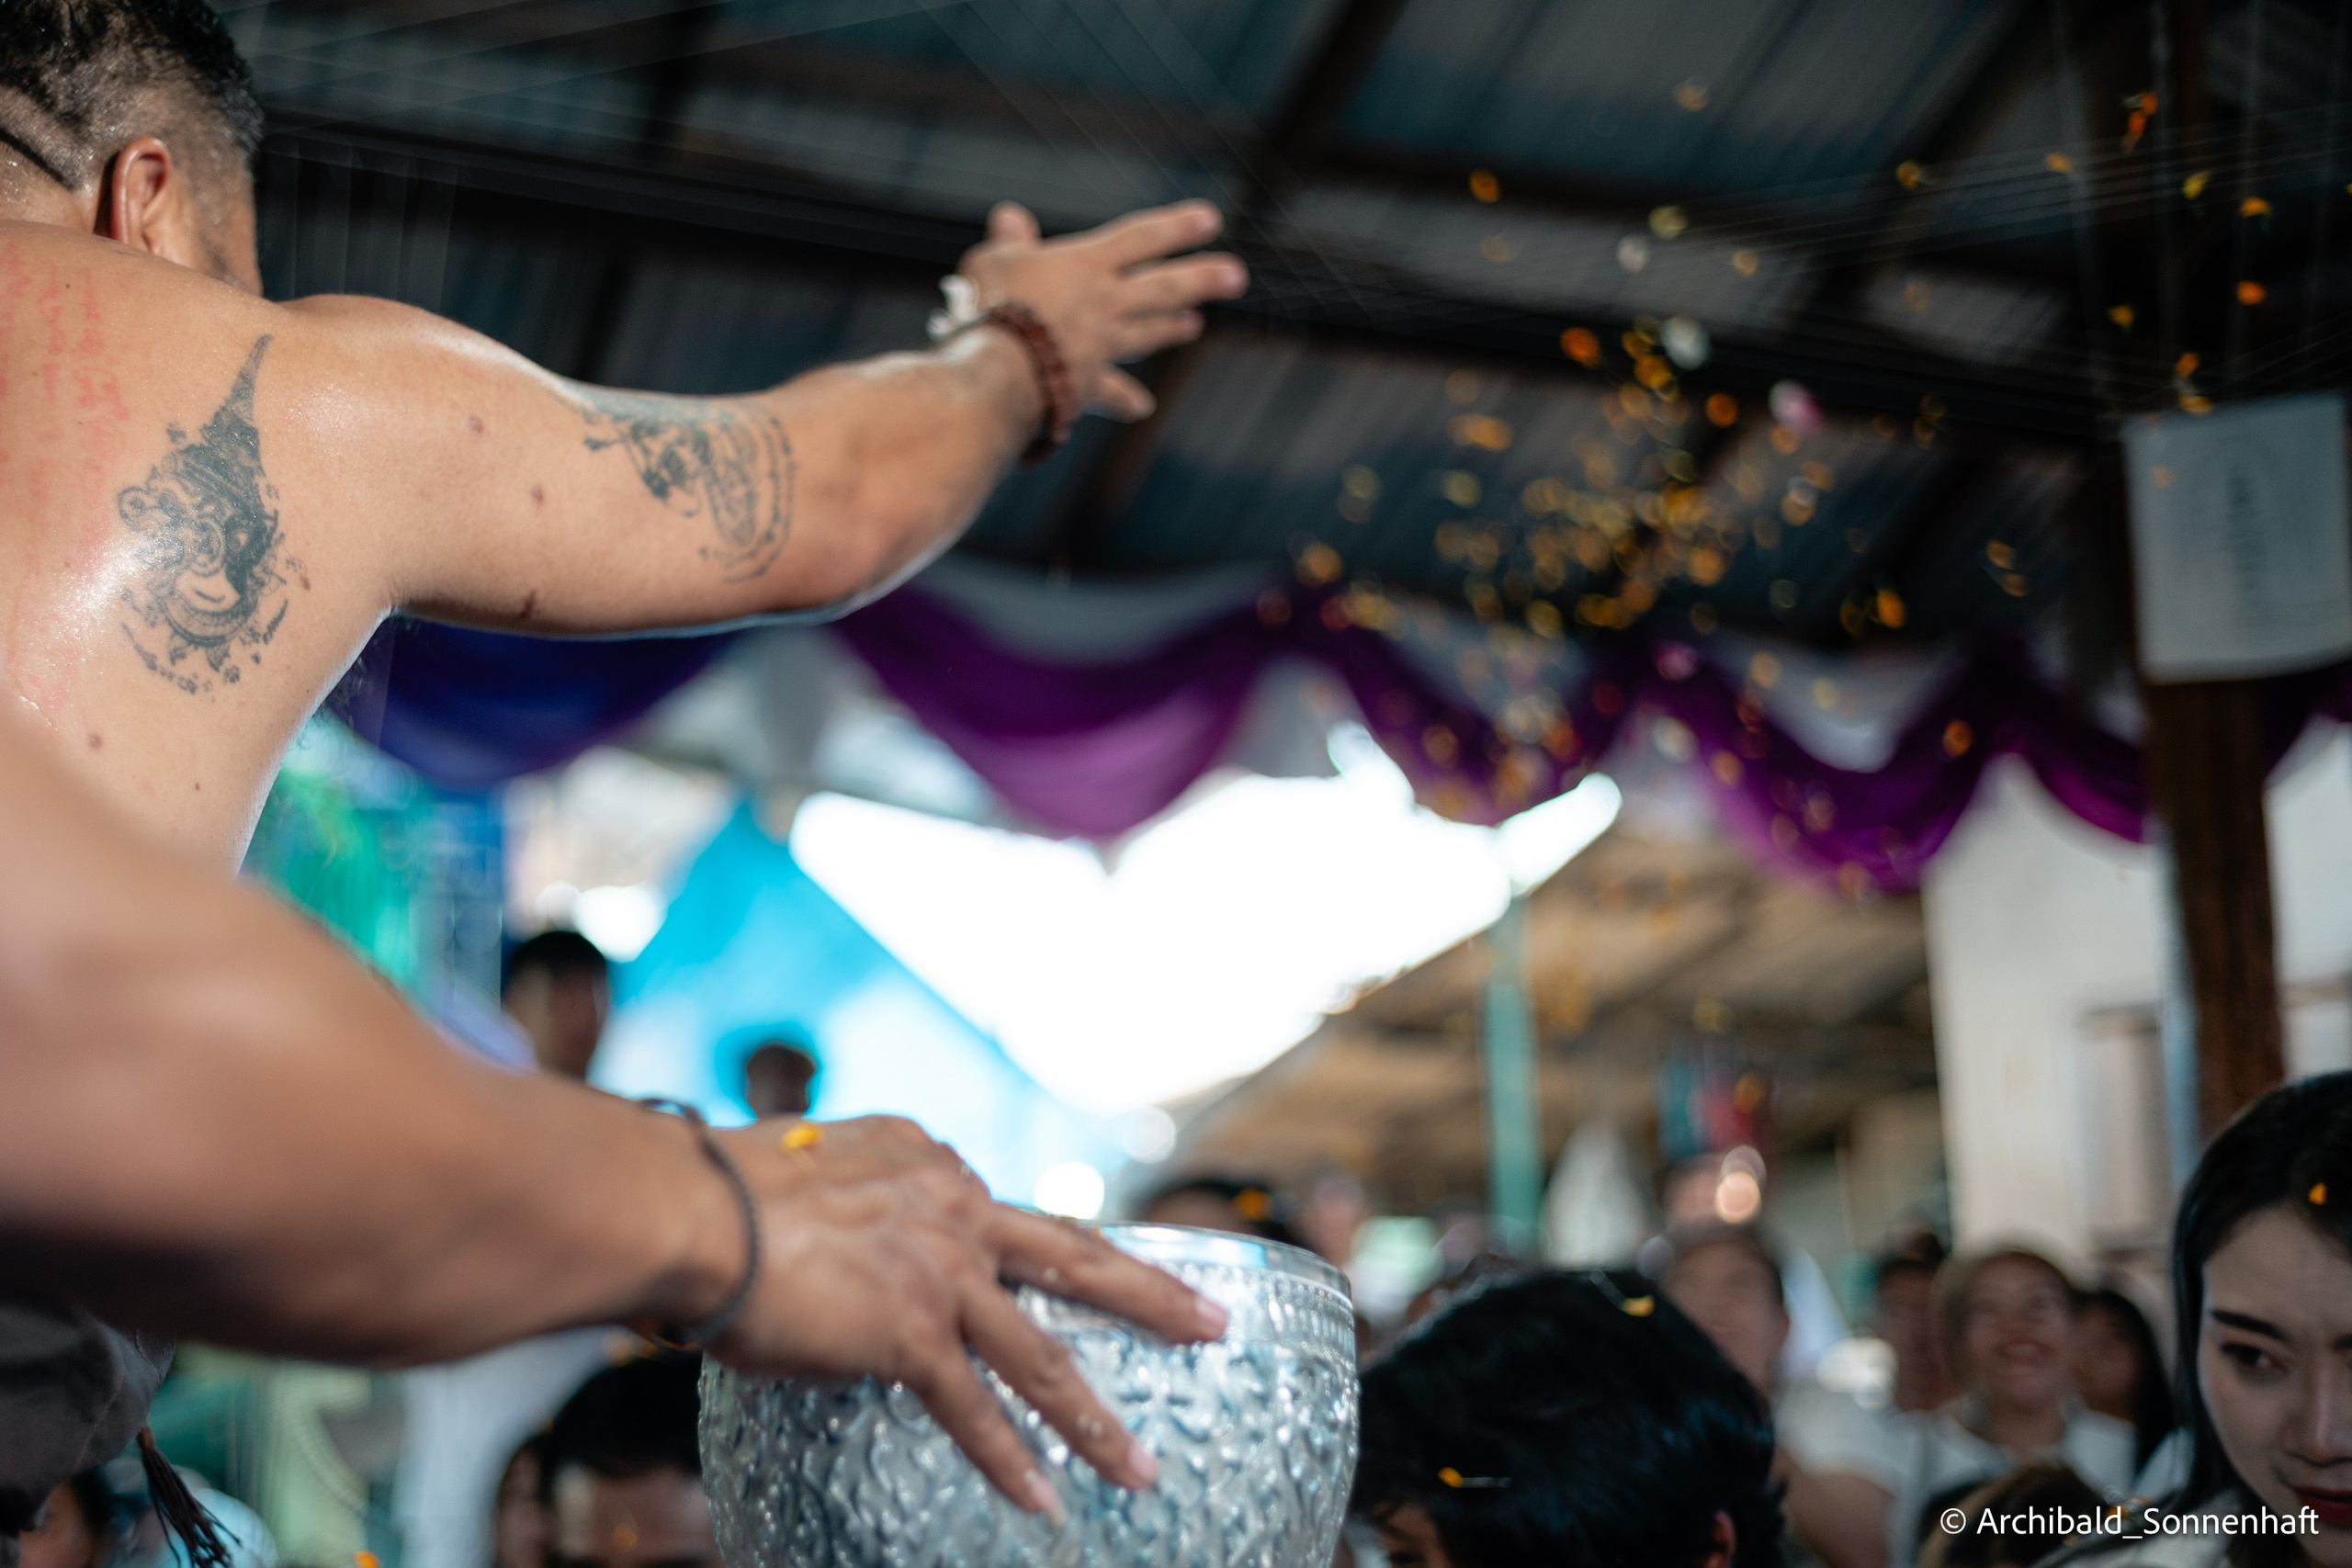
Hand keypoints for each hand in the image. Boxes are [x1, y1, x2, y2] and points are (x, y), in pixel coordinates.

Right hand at [703, 1116, 1227, 1514]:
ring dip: (1095, 1419)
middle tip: (1212, 1320)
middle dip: (1152, 1296)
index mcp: (930, 1162)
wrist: (688, 1206)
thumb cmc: (718, 1191)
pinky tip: (1044, 1498)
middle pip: (1073, 1258)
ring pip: (1040, 1355)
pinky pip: (971, 1409)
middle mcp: (952, 1206)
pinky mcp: (909, 1331)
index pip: (1003, 1215)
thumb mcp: (813, 1169)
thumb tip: (852, 1243)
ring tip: (1142, 1465)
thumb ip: (856, 1202)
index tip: (1075, 1271)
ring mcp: (940, 1271)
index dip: (1037, 1251)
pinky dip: (1009, 1458)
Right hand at [955, 199, 1247, 419]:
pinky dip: (1126, 399)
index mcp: (1086, 265)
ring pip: (1147, 333)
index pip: (1139, 238)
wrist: (999, 371)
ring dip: (1171, 329)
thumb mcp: (991, 261)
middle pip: (1163, 287)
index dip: (1175, 228)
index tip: (1211, 220)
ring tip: (1194, 326)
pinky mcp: (1088, 385)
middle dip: (1201, 280)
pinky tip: (1142, 408)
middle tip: (1236, 276)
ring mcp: (1101, 346)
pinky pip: (1112, 392)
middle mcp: (1105, 303)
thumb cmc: (988, 305)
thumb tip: (1010, 217)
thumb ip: (1008, 242)